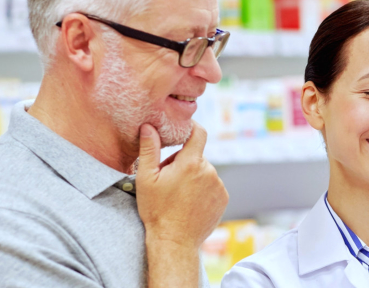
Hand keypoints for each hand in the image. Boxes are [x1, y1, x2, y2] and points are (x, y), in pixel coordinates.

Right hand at [134, 123, 227, 246]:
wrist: (174, 241)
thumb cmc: (157, 210)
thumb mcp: (146, 178)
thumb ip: (149, 149)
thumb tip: (149, 126)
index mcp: (191, 163)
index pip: (198, 132)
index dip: (191, 128)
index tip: (182, 130)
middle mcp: (209, 172)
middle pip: (196, 156)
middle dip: (182, 162)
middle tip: (167, 180)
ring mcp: (218, 186)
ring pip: (203, 172)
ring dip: (193, 177)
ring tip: (178, 196)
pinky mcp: (223, 199)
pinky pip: (212, 186)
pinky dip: (202, 190)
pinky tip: (189, 203)